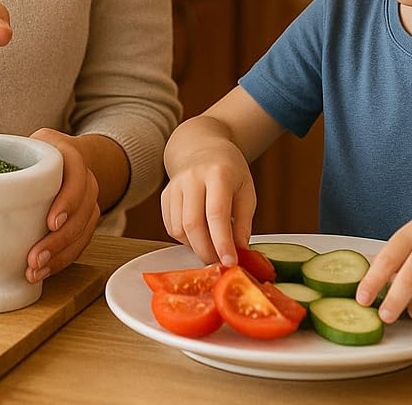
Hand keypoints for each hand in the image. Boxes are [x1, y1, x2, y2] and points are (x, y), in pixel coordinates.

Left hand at [25, 129, 100, 282]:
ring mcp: (87, 199)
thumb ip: (2, 157)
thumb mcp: (21, 146)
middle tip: (35, 257)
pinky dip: (64, 258)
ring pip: (84, 228)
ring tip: (35, 270)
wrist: (61, 158)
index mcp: (67, 154)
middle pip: (84, 207)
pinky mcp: (85, 219)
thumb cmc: (33, 153)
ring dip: (61, 253)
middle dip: (60, 238)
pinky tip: (45, 269)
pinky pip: (81, 241)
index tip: (51, 222)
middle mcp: (83, 176)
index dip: (68, 199)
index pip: (76, 173)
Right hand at [160, 144, 255, 266]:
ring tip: (211, 248)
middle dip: (206, 251)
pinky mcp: (165, 195)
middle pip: (193, 223)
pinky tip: (199, 235)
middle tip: (220, 264)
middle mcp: (192, 177)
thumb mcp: (246, 190)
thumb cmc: (229, 171)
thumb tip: (239, 251)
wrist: (203, 148)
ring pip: (179, 228)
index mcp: (218, 173)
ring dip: (195, 246)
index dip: (222, 242)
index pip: (216, 213)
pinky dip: (184, 239)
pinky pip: (170, 226)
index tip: (230, 263)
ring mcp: (175, 185)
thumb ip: (244, 222)